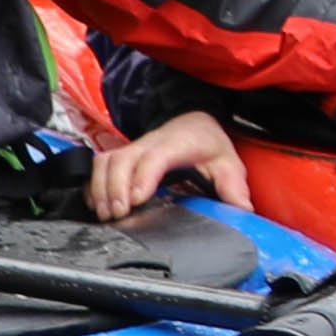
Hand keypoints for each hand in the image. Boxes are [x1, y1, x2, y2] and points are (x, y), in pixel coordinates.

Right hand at [88, 108, 251, 218]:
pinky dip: (93, 185)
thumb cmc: (207, 143)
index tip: (136, 200)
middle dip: (115, 188)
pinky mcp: (120, 156)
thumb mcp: (227, 162)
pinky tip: (96, 206)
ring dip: (100, 188)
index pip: (154, 157)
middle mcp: (148, 143)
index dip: (142, 177)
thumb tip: (242, 212)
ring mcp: (131, 149)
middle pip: (121, 160)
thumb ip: (234, 187)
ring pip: (105, 162)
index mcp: (176, 143)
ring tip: (106, 215)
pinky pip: (97, 166)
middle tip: (119, 215)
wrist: (192, 120)